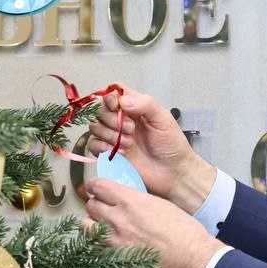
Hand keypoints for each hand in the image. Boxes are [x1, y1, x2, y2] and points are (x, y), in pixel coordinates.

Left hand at [83, 178, 224, 267]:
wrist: (192, 259)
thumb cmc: (185, 233)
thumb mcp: (162, 204)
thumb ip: (139, 199)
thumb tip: (126, 197)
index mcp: (132, 201)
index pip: (98, 186)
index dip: (96, 186)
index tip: (97, 189)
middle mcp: (118, 218)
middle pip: (90, 205)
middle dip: (97, 205)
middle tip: (104, 209)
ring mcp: (114, 240)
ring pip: (86, 226)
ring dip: (92, 224)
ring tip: (103, 227)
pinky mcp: (115, 259)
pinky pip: (93, 247)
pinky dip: (97, 243)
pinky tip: (109, 244)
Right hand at [87, 87, 216, 212]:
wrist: (173, 173)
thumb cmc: (172, 145)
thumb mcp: (163, 119)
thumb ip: (145, 104)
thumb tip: (123, 100)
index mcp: (135, 108)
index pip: (113, 95)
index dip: (110, 98)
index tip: (115, 106)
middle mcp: (122, 121)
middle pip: (101, 111)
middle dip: (112, 120)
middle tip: (132, 130)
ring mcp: (115, 137)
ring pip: (95, 127)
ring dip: (109, 134)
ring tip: (129, 144)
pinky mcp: (111, 153)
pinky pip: (93, 145)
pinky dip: (102, 147)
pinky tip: (118, 151)